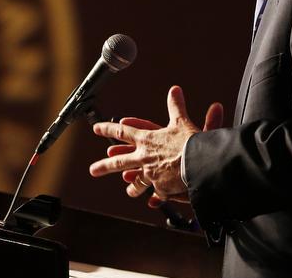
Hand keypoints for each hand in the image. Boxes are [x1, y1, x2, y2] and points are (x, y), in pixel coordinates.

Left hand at [89, 86, 223, 204]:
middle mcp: (145, 157)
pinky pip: (157, 194)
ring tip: (129, 191)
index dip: (108, 129)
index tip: (96, 129)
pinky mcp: (161, 187)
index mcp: (147, 139)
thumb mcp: (182, 121)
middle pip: (120, 162)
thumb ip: (176, 106)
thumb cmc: (190, 142)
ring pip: (138, 181)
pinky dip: (156, 197)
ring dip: (133, 186)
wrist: (199, 164)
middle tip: (93, 170)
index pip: (123, 133)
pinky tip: (153, 202)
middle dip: (105, 166)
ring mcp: (151, 174)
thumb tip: (174, 90)